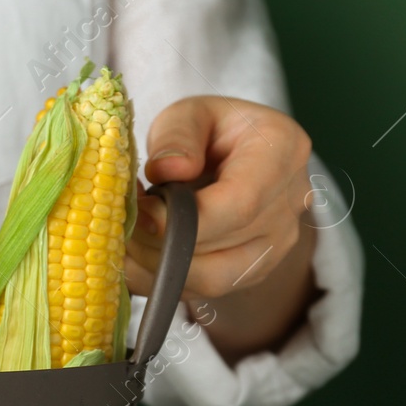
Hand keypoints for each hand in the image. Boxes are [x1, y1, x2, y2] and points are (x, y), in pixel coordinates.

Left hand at [126, 96, 318, 362]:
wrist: (236, 160)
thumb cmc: (210, 131)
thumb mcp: (189, 113)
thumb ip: (177, 134)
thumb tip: (168, 171)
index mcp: (281, 152)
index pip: (240, 203)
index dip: (183, 219)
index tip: (137, 212)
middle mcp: (288, 206)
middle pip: (221, 246)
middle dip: (158, 242)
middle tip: (117, 224)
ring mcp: (274, 246)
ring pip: (211, 280)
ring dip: (155, 266)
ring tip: (122, 239)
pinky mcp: (250, 272)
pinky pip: (200, 291)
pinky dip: (158, 279)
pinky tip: (133, 256)